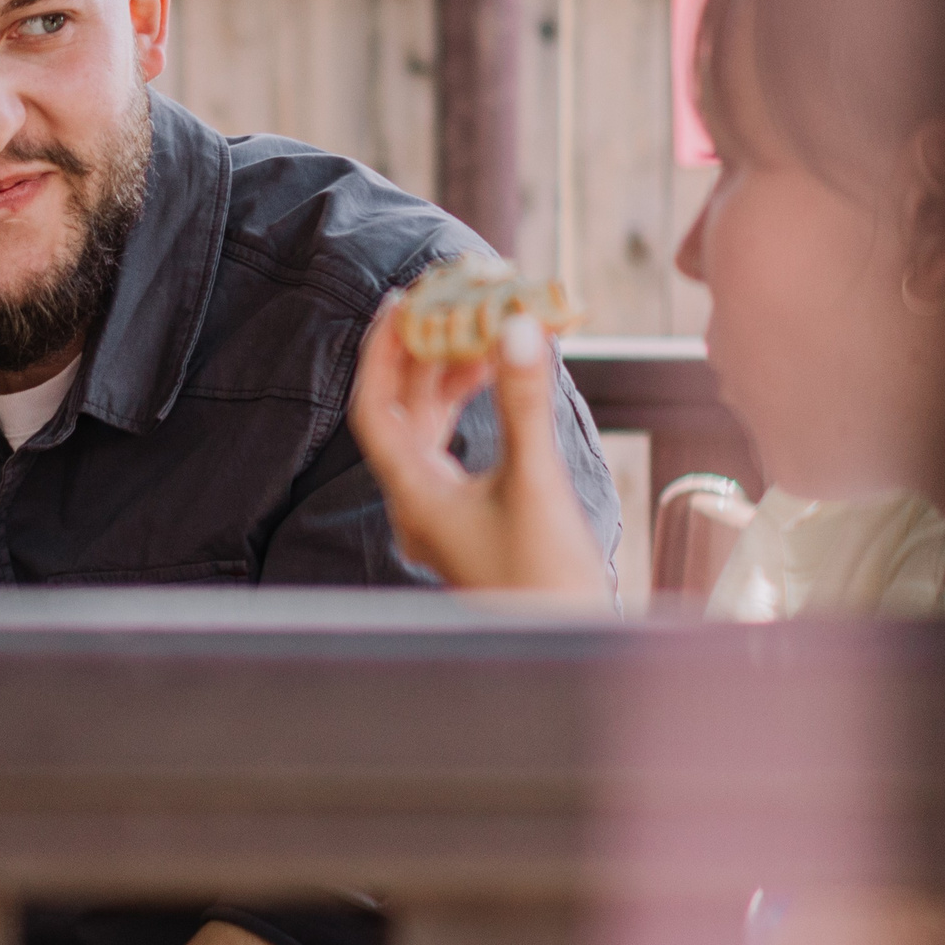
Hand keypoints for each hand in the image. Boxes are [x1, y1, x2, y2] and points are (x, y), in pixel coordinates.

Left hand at [346, 300, 608, 600]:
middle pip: (407, 410)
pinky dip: (481, 406)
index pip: (376, 407)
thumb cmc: (545, 580)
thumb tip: (517, 326)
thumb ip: (523, 401)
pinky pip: (464, 445)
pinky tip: (504, 374)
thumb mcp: (535, 481)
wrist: (568, 646)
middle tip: (453, 298)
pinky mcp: (479, 518)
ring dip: (456, 375)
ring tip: (487, 325)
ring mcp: (447, 512)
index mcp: (414, 496)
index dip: (383, 350)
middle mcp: (420, 502)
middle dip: (428, 352)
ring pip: (436, 427)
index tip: (403, 300)